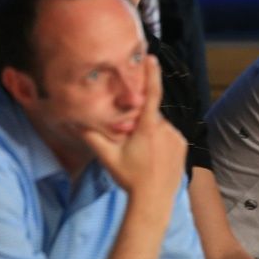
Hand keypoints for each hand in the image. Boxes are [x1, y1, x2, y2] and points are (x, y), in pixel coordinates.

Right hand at [81, 54, 186, 199]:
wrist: (154, 200)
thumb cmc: (130, 178)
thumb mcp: (108, 158)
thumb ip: (92, 138)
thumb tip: (75, 123)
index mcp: (148, 128)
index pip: (151, 95)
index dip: (151, 75)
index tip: (151, 58)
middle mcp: (165, 129)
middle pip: (150, 116)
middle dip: (140, 124)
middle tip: (131, 144)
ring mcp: (177, 137)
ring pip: (160, 126)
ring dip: (151, 133)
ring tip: (144, 156)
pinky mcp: (184, 146)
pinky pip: (169, 136)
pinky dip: (161, 141)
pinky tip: (154, 158)